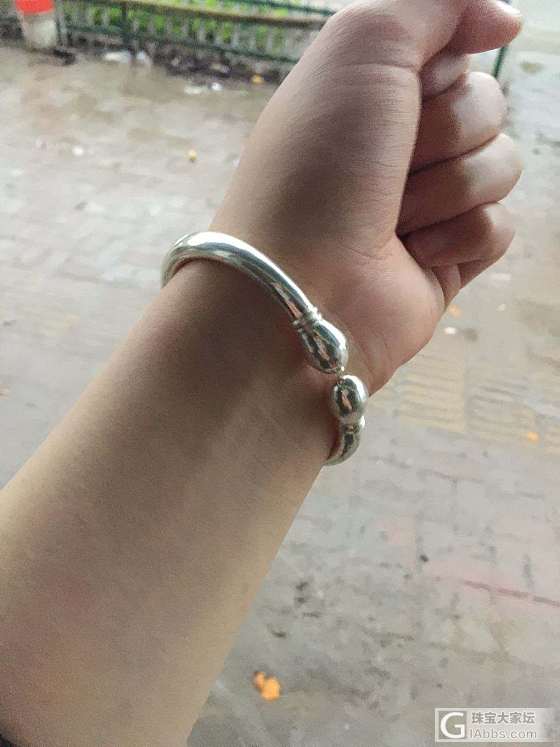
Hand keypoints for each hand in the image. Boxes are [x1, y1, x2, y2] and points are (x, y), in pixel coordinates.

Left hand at [212, 0, 522, 390]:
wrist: (302, 287)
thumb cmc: (317, 166)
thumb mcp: (361, 47)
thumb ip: (430, 3)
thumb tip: (504, 18)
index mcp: (372, 93)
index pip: (454, 50)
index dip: (445, 61)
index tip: (420, 81)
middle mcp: (399, 146)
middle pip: (486, 104)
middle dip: (443, 131)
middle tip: (389, 166)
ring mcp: (425, 206)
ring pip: (500, 165)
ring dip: (448, 188)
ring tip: (392, 221)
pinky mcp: (446, 259)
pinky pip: (498, 226)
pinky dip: (460, 237)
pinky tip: (412, 256)